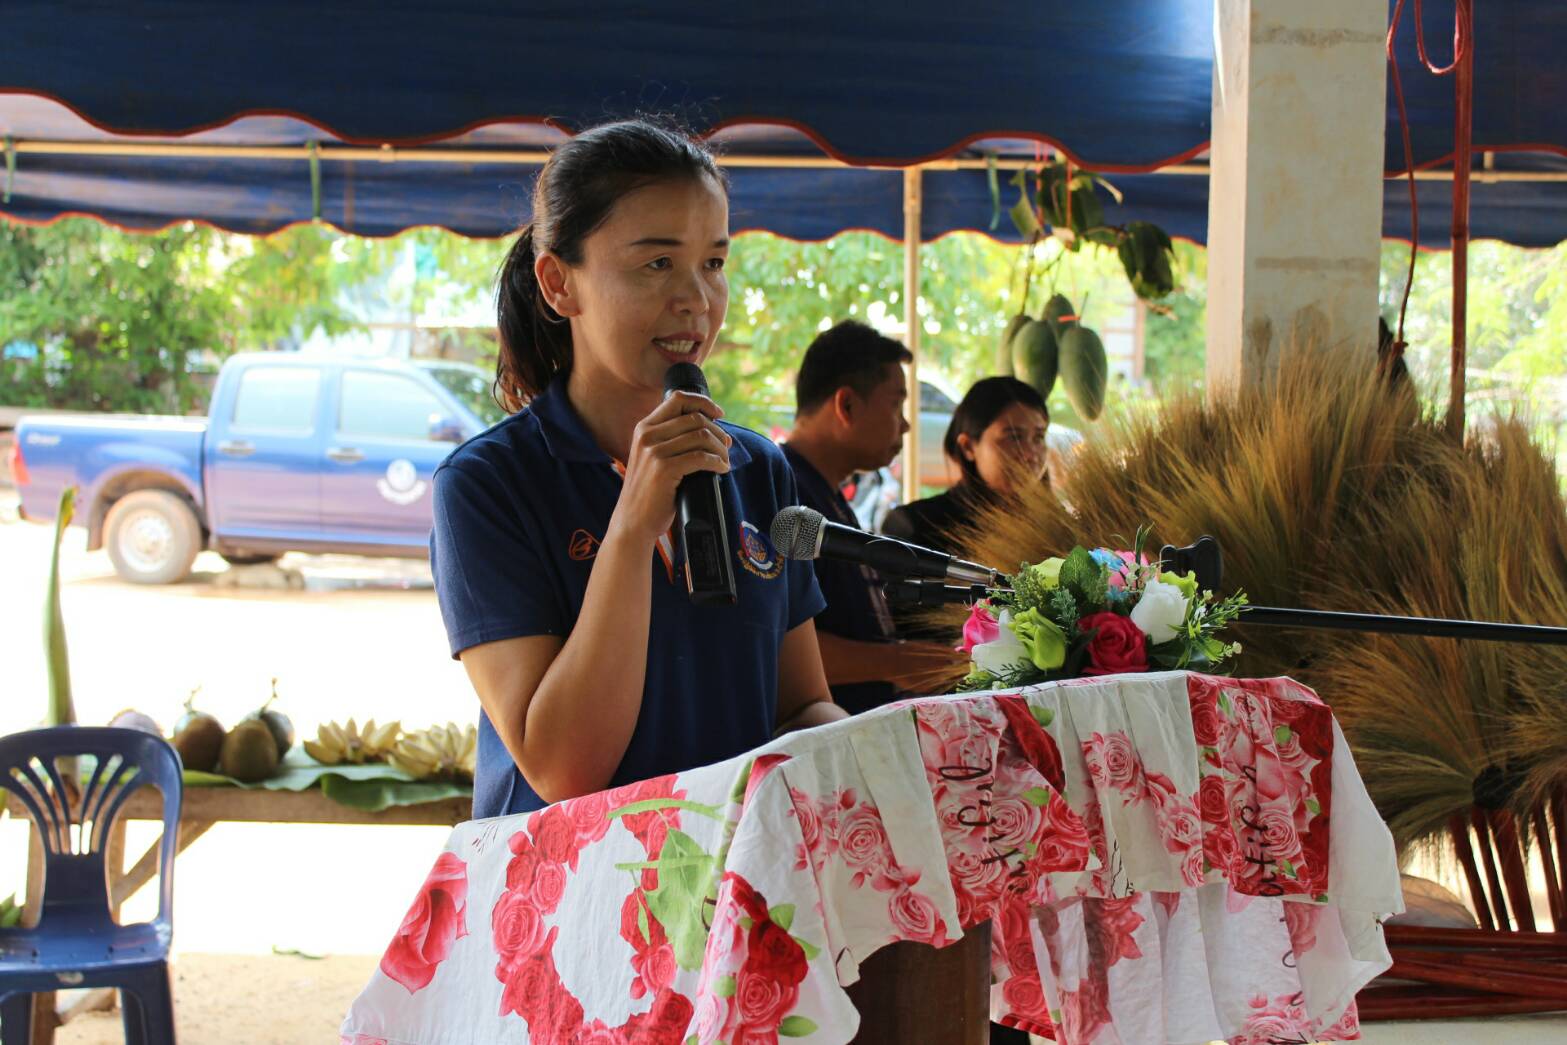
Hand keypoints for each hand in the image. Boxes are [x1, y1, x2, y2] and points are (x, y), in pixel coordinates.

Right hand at [609, 391, 731, 545]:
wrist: (632, 521)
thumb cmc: (649, 492)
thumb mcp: (652, 458)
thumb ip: (670, 440)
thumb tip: (711, 428)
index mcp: (644, 428)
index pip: (677, 399)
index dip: (703, 403)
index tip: (719, 414)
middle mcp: (647, 435)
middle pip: (695, 418)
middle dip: (718, 431)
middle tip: (726, 447)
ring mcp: (653, 452)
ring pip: (701, 436)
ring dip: (720, 448)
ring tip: (724, 461)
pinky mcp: (664, 469)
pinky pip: (701, 457)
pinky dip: (717, 462)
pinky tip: (721, 469)